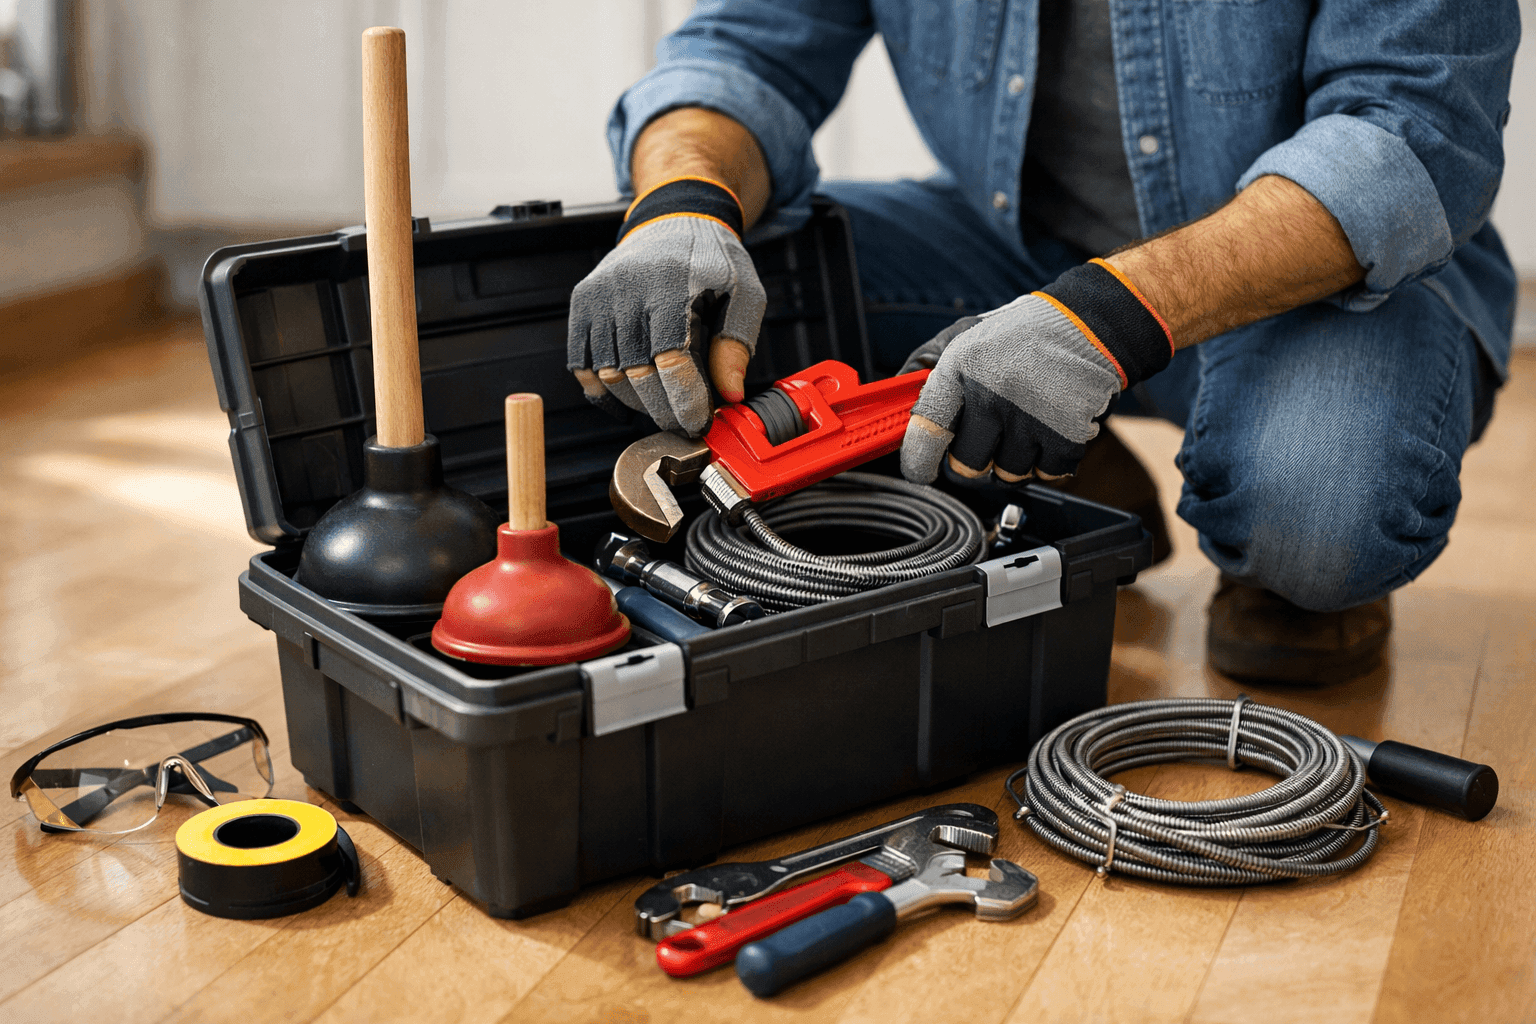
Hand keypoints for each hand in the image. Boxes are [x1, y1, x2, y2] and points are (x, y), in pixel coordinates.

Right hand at [567, 178, 765, 436]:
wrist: (674, 220)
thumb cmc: (711, 259)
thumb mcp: (744, 293)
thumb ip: (736, 343)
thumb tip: (730, 394)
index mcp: (670, 284)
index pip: (672, 360)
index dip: (685, 400)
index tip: (699, 422)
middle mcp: (627, 290)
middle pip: (639, 374)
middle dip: (664, 409)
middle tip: (684, 422)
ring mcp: (598, 297)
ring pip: (609, 375)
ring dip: (637, 403)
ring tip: (663, 407)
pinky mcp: (582, 304)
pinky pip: (582, 365)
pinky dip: (602, 393)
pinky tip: (627, 404)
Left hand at [900, 259, 1174, 483]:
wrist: (1092, 325)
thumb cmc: (1023, 335)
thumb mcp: (965, 336)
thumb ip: (925, 367)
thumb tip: (892, 401)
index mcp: (960, 369)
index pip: (924, 431)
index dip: (918, 461)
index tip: (921, 471)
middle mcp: (992, 396)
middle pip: (966, 465)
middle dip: (975, 458)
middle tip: (990, 434)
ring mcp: (1030, 419)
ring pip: (1007, 473)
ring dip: (1014, 458)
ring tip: (1027, 421)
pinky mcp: (1067, 435)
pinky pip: (1046, 474)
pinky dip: (1049, 461)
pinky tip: (1051, 428)